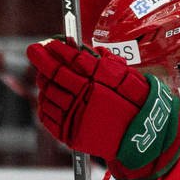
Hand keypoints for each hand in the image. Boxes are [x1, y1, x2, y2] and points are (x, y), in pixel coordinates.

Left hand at [27, 38, 179, 177]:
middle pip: (54, 76)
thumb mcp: (125, 74)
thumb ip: (100, 60)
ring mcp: (75, 117)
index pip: (70, 61)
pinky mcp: (70, 134)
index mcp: (100, 81)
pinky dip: (43, 104)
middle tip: (36, 52)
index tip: (46, 43)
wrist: (142, 136)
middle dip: (42, 62)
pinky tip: (46, 96)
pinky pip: (47, 117)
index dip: (55, 50)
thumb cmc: (136, 101)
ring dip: (42, 82)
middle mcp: (85, 98)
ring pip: (48, 95)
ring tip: (43, 74)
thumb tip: (75, 47)